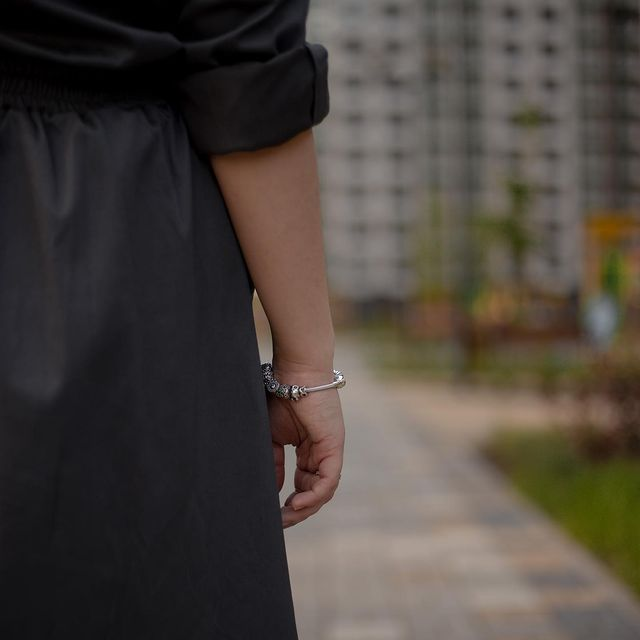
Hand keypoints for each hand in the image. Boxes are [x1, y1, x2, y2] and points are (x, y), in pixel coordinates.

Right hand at [267, 364, 345, 528]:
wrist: (293, 374)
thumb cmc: (280, 397)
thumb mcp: (272, 437)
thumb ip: (274, 463)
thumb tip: (274, 490)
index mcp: (308, 451)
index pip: (304, 485)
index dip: (290, 503)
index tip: (274, 515)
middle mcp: (322, 454)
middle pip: (315, 493)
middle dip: (297, 511)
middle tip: (279, 523)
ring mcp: (329, 451)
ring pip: (323, 491)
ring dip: (304, 508)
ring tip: (285, 516)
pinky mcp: (333, 447)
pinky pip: (328, 480)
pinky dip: (314, 495)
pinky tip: (296, 504)